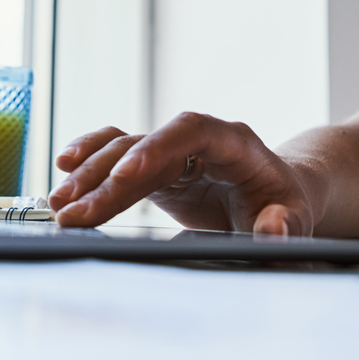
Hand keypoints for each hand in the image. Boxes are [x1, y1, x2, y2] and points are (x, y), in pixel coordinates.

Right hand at [47, 113, 318, 233]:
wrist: (278, 196)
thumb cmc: (286, 204)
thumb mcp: (296, 218)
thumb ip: (286, 225)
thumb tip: (272, 229)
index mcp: (234, 142)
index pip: (191, 130)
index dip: (156, 147)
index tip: (128, 177)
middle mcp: (197, 139)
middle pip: (145, 144)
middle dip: (107, 176)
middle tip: (75, 211)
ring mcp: (173, 150)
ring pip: (123, 148)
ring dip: (90, 174)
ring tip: (61, 205)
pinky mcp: (156, 167)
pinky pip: (117, 154)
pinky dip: (90, 161)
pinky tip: (63, 174)